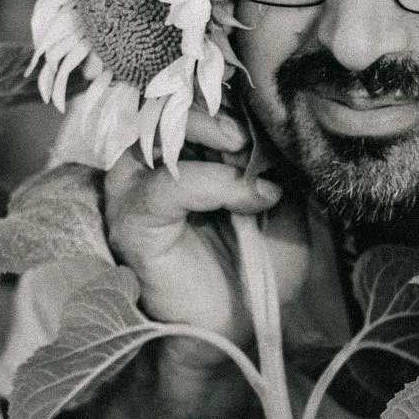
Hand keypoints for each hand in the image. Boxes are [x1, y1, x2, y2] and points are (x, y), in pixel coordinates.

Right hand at [104, 108, 298, 411]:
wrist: (239, 329)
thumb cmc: (256, 266)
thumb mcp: (285, 202)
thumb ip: (278, 158)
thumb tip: (286, 120)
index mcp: (180, 152)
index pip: (188, 95)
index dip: (225, 89)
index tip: (266, 102)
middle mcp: (146, 164)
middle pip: (166, 103)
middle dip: (217, 106)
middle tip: (256, 131)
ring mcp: (132, 191)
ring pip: (158, 133)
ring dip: (210, 132)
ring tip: (249, 154)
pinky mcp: (131, 223)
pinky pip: (166, 185)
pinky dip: (216, 183)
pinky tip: (253, 197)